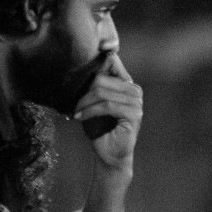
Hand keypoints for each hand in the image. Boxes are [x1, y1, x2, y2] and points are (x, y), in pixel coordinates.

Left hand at [73, 53, 141, 173]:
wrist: (110, 154)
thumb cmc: (101, 128)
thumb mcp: (94, 103)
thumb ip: (93, 85)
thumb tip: (77, 67)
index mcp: (127, 83)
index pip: (112, 60)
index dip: (98, 56)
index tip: (80, 62)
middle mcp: (134, 90)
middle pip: (102, 78)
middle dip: (84, 91)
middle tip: (74, 104)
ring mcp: (136, 102)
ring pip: (102, 92)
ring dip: (84, 103)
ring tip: (76, 112)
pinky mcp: (134, 114)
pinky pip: (106, 106)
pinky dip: (90, 111)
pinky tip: (80, 117)